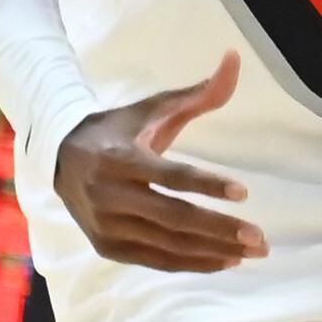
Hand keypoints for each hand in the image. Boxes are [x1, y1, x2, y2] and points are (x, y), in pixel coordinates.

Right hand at [51, 53, 265, 272]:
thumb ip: (199, 92)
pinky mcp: (107, 247)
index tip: (244, 192)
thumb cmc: (120, 131)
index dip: (206, 184)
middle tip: (261, 238)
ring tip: (254, 251)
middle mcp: (110, 197)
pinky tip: (225, 260)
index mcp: (120, 159)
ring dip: (213, 250)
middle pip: (172, 218)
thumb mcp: (154, 107)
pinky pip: (155, 260)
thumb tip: (235, 58)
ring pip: (166, 244)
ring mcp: (106, 226)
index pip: (169, 176)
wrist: (60, 159)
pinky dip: (191, 263)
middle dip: (219, 229)